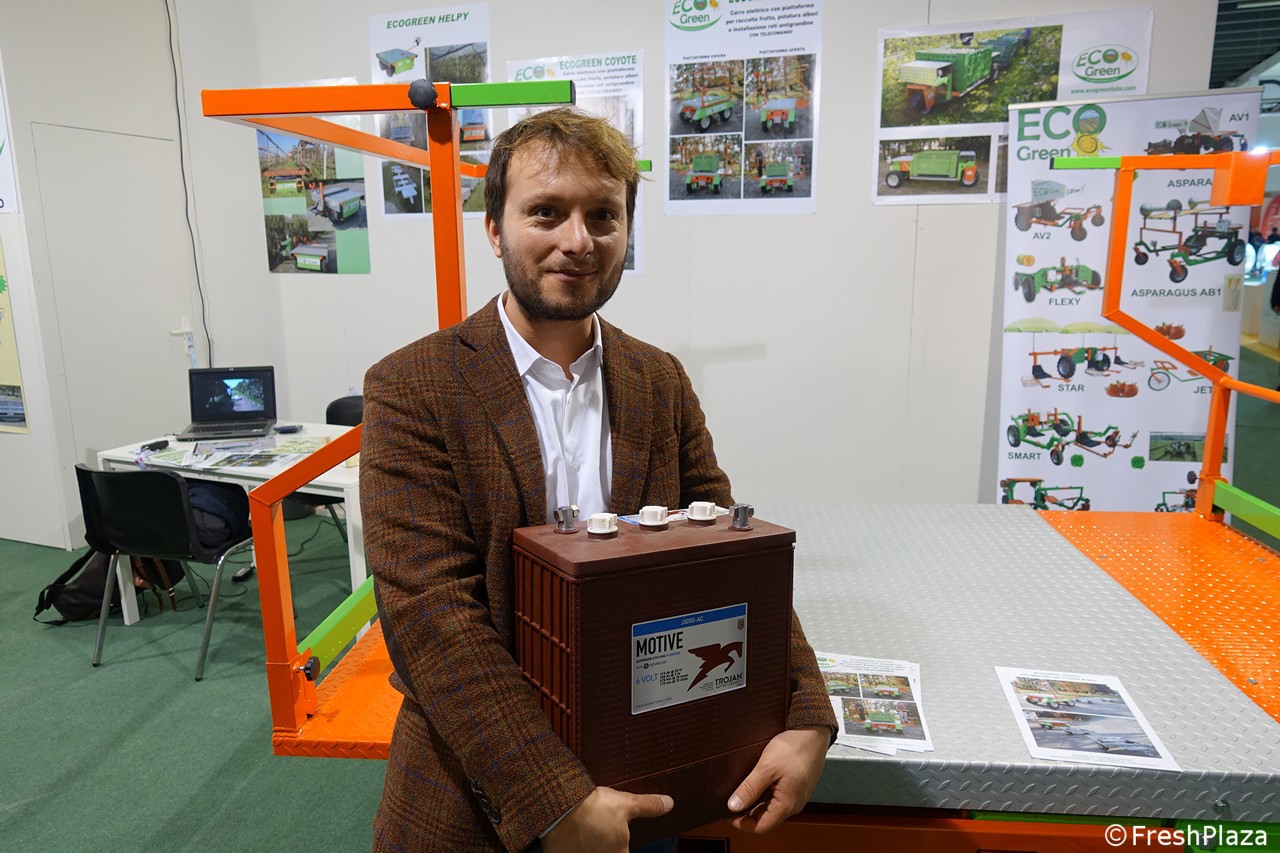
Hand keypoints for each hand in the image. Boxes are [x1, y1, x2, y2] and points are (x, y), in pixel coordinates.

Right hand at [542, 786, 672, 852]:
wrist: (560, 806)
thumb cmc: (594, 808)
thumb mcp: (626, 803)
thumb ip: (648, 806)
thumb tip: (669, 803)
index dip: (623, 848)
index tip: (621, 843)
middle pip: (609, 852)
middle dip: (607, 846)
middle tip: (602, 834)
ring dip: (591, 846)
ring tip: (588, 834)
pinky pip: (570, 851)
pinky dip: (572, 846)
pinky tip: (571, 837)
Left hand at [727, 726, 830, 833]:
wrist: (813, 732)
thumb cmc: (796, 748)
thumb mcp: (766, 768)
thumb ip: (750, 789)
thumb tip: (734, 806)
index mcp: (787, 805)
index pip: (760, 827)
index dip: (741, 824)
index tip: (727, 814)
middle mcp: (793, 804)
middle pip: (765, 819)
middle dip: (745, 813)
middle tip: (730, 801)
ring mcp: (795, 795)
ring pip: (770, 808)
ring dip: (754, 803)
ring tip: (740, 791)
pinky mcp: (795, 786)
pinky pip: (776, 797)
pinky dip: (763, 794)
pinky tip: (755, 783)